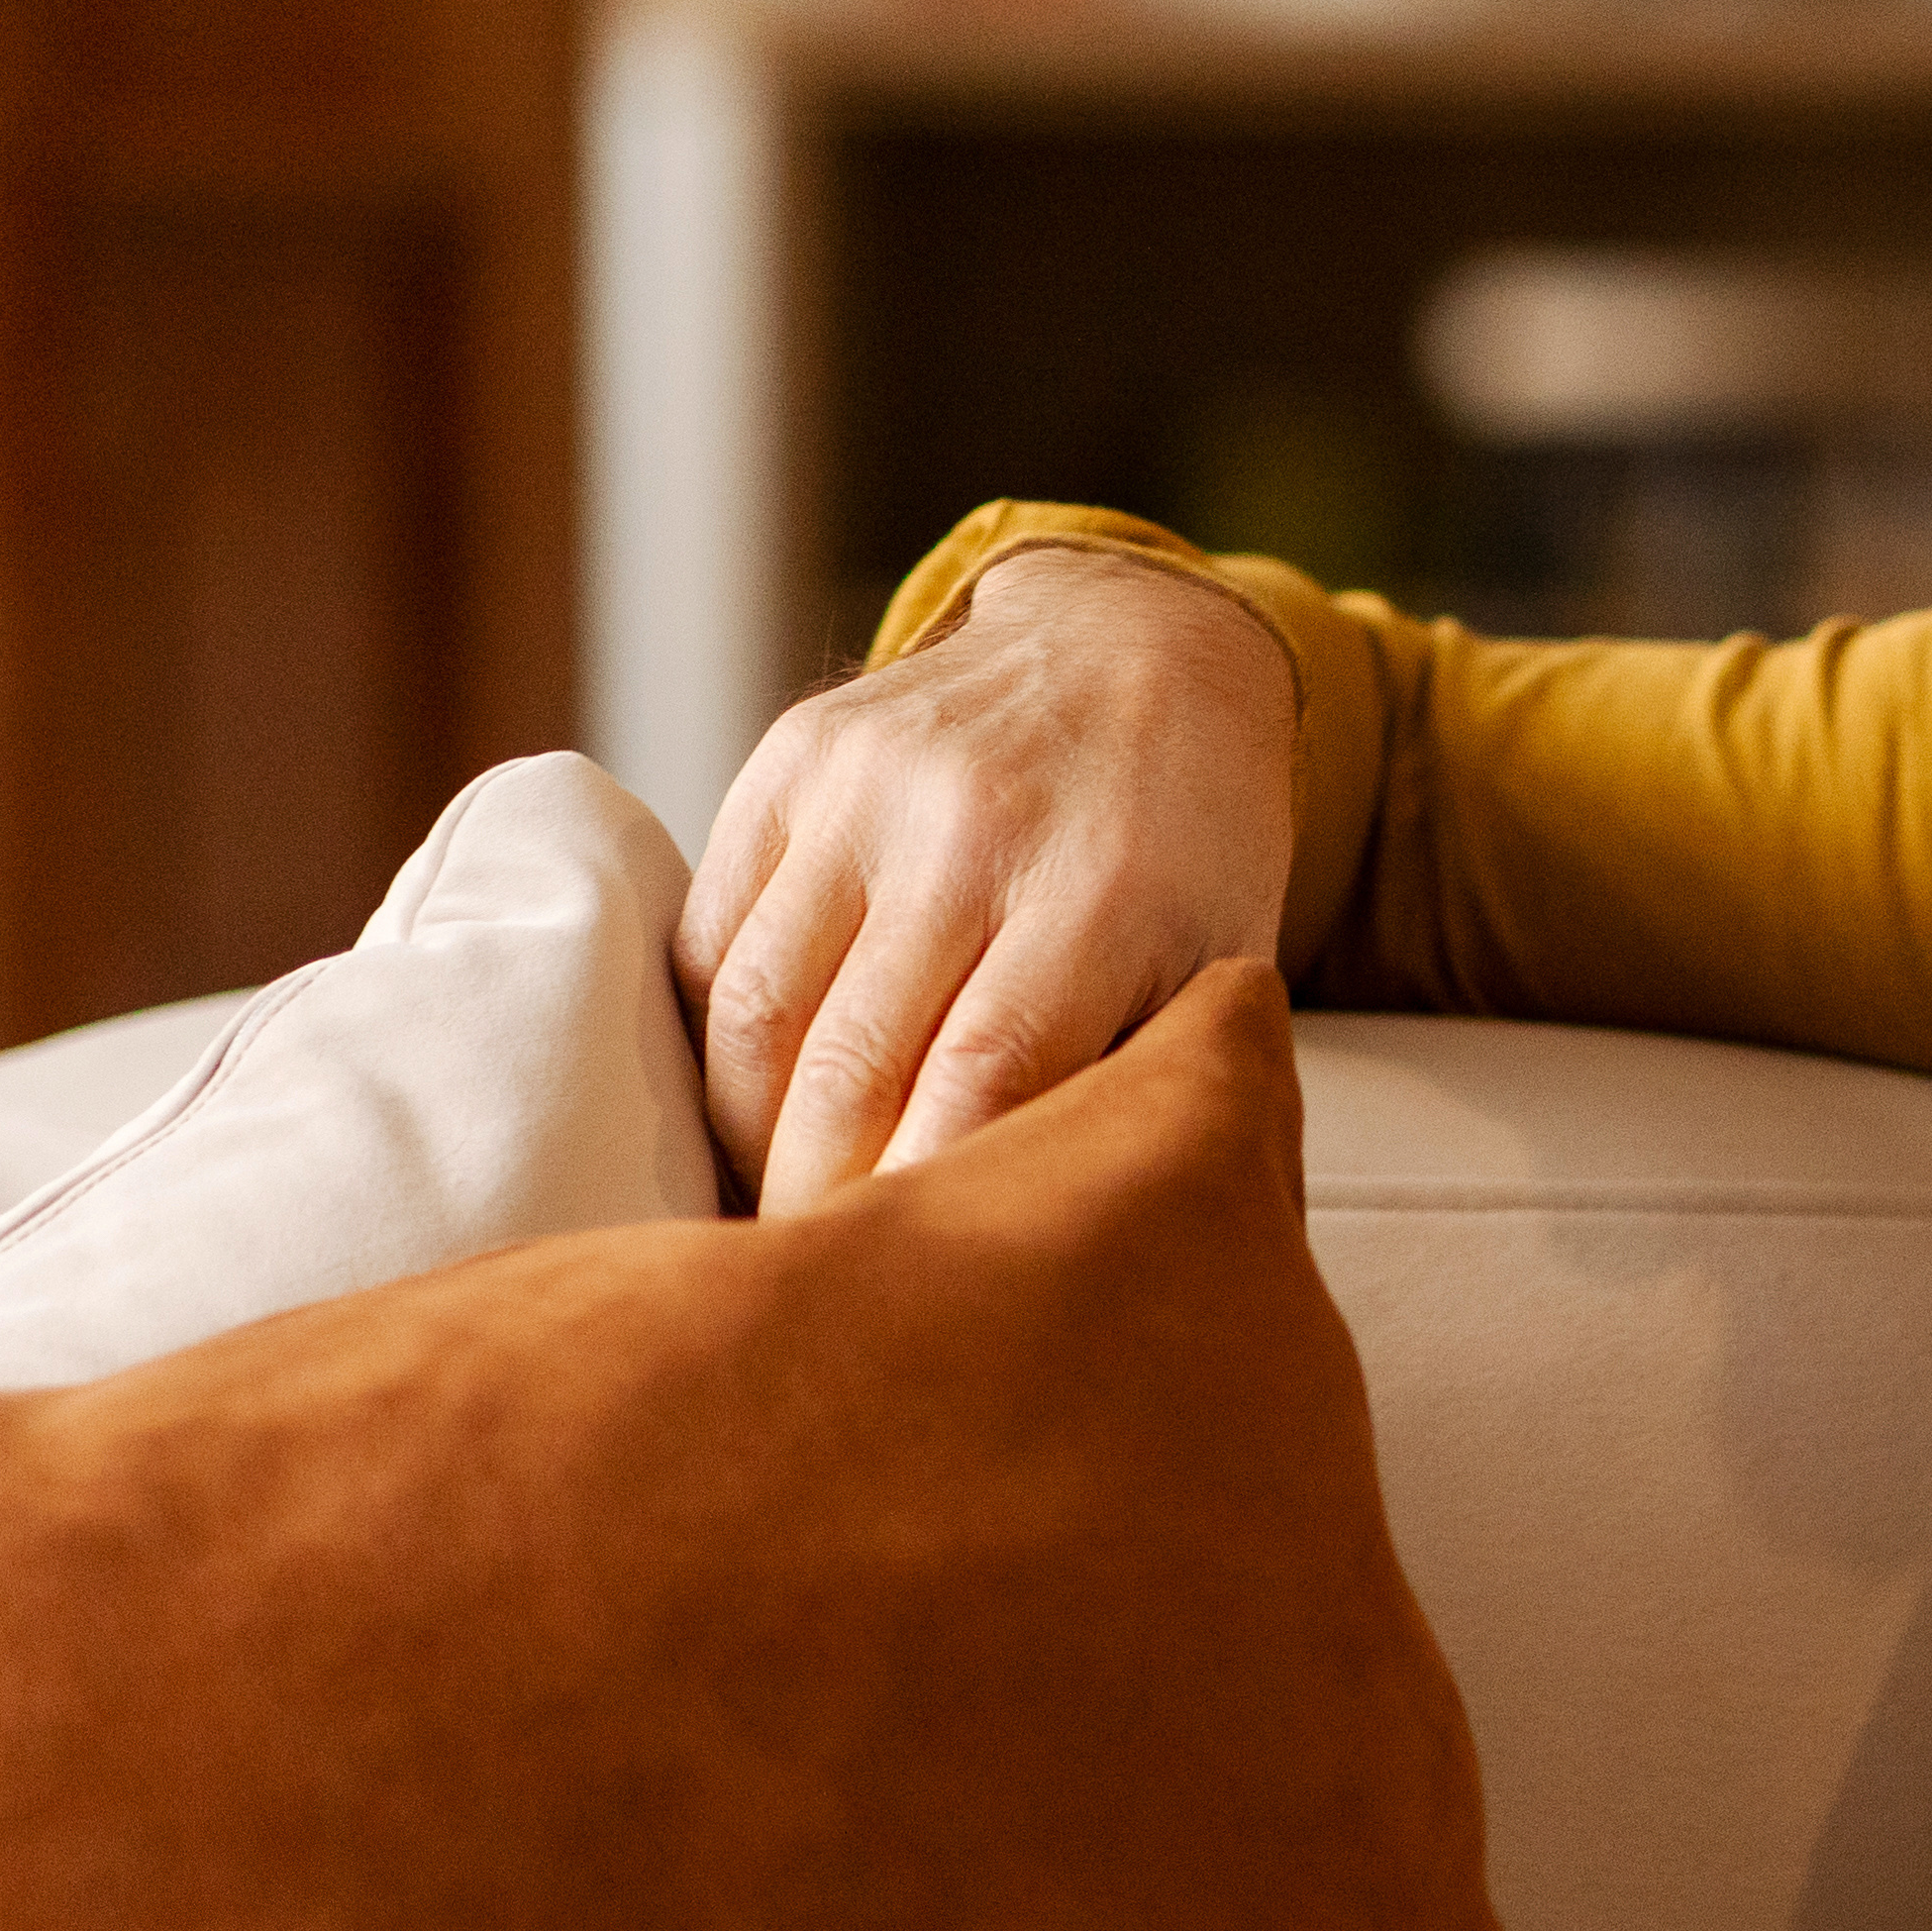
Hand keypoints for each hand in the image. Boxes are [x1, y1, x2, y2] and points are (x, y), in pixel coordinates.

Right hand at [679, 546, 1298, 1211]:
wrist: (1140, 651)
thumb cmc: (1190, 852)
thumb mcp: (1219, 965)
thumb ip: (1151, 1092)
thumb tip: (1065, 1256)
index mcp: (1105, 895)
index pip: (981, 1084)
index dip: (922, 1198)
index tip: (902, 1280)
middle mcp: (977, 829)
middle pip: (850, 1063)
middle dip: (818, 1194)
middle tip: (823, 1270)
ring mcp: (872, 784)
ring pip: (756, 1009)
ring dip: (745, 1133)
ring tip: (775, 1197)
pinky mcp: (795, 759)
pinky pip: (712, 936)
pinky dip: (715, 1042)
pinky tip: (749, 1102)